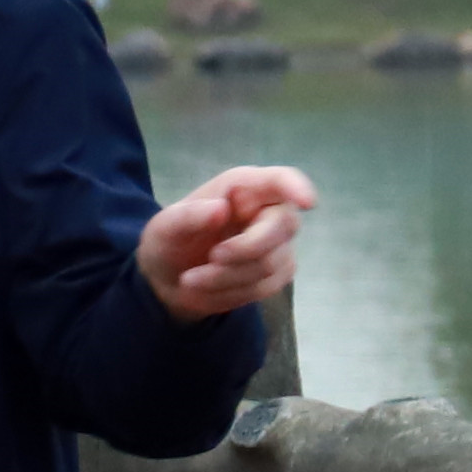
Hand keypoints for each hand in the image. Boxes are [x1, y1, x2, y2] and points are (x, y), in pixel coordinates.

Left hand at [137, 163, 314, 317]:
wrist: (169, 280)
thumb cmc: (170, 242)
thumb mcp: (164, 228)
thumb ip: (188, 217)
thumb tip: (221, 209)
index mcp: (243, 188)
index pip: (280, 180)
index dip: (296, 187)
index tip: (307, 202)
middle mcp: (267, 210)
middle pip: (283, 226)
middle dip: (246, 248)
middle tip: (211, 258)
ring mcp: (278, 243)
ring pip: (271, 263)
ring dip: (227, 277)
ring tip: (192, 279)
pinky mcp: (278, 272)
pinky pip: (266, 286)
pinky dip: (232, 292)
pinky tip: (209, 287)